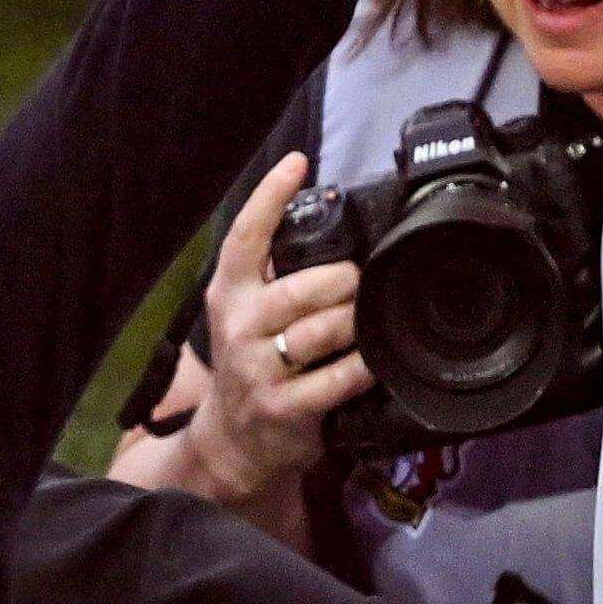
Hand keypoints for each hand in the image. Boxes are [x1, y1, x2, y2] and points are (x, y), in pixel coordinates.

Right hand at [190, 152, 372, 496]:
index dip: (270, 196)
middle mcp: (238, 327)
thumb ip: (276, 275)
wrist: (234, 440)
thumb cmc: (254, 361)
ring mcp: (259, 369)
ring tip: (364, 320)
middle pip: (300, 288)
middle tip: (357, 283)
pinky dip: (363, 366)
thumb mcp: (247, 314)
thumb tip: (333, 222)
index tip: (297, 163)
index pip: (246, 237)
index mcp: (229, 293)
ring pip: (322, 331)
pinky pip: (339, 378)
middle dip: (343, 281)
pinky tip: (372, 361)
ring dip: (356, 323)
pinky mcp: (284, 407)